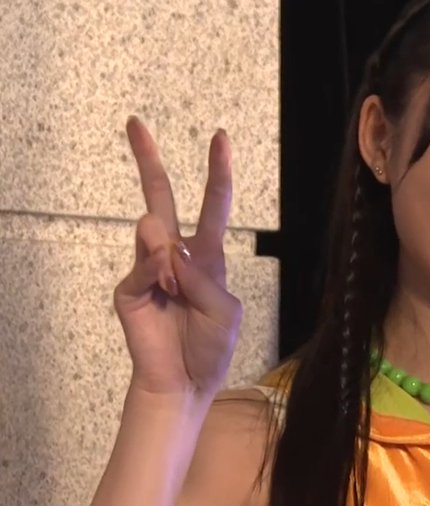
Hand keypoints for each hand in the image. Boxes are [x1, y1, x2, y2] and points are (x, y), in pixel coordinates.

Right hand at [113, 117, 242, 399]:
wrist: (186, 382)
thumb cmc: (210, 346)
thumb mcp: (224, 309)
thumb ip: (202, 276)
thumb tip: (166, 246)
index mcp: (206, 256)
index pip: (212, 205)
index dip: (217, 172)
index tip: (220, 136)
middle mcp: (175, 255)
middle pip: (160, 197)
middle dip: (148, 160)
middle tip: (135, 123)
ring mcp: (148, 269)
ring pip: (152, 230)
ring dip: (168, 253)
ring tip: (176, 285)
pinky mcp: (129, 289)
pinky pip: (143, 268)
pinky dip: (157, 277)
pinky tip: (164, 292)